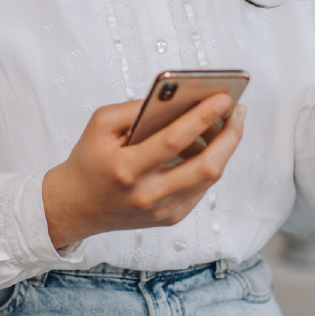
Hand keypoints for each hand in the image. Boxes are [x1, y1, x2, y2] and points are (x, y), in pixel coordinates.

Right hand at [41, 94, 244, 249]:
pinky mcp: (170, 218)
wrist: (77, 205)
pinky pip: (201, 188)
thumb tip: (177, 97)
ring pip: (209, 179)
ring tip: (229, 122)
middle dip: (229, 136)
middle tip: (237, 110)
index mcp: (126, 168)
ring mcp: (162, 211)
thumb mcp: (101, 124)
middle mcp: (146, 194)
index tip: (224, 97)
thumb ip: (135, 108)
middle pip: (204, 167)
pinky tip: (210, 144)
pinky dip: (210, 163)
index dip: (202, 117)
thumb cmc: (90, 159)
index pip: (173, 141)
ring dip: (224, 148)